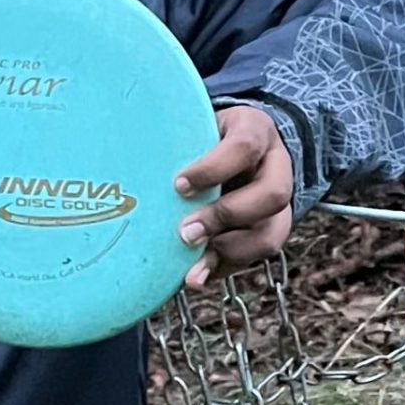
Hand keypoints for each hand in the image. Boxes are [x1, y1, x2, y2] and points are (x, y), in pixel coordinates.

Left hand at [174, 104, 296, 287]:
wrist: (233, 143)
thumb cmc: (202, 136)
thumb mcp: (192, 128)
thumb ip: (176, 144)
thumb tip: (124, 167)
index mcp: (256, 130)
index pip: (245, 147)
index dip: (213, 170)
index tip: (177, 186)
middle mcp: (277, 166)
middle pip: (273, 195)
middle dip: (226, 217)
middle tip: (186, 233)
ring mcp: (280, 202)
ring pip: (272, 233)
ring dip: (230, 253)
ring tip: (192, 271)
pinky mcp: (272, 230)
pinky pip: (258, 256)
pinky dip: (225, 268)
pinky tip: (198, 276)